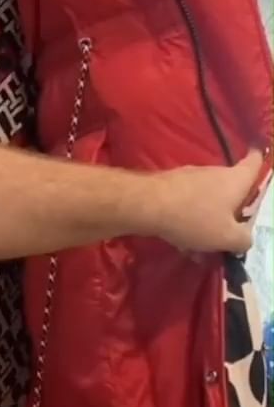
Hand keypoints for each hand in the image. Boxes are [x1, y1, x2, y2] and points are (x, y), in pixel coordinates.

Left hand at [148, 150, 267, 255]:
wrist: (147, 205)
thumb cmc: (195, 218)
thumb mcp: (227, 237)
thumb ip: (244, 239)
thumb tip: (246, 239)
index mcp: (235, 180)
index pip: (254, 163)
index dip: (260, 161)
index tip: (261, 158)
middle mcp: (215, 172)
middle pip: (231, 188)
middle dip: (232, 210)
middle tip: (232, 232)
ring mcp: (191, 177)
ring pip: (207, 200)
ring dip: (207, 220)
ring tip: (202, 248)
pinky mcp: (171, 185)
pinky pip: (188, 204)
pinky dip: (189, 220)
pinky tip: (182, 243)